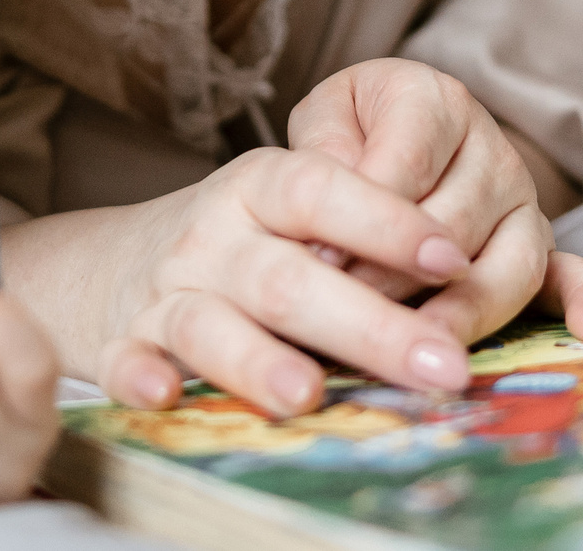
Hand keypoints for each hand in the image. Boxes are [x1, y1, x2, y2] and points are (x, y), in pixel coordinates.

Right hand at [90, 145, 488, 418]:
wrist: (121, 262)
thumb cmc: (243, 240)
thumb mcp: (295, 208)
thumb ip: (365, 225)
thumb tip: (462, 272)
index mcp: (261, 188)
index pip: (322, 189)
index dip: (385, 222)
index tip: (452, 257)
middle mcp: (213, 236)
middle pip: (287, 277)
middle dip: (367, 326)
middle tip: (440, 369)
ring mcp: (167, 291)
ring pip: (209, 324)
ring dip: (257, 359)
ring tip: (310, 395)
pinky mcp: (123, 342)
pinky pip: (123, 359)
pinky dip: (138, 375)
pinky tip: (163, 393)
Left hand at [290, 60, 582, 347]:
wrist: (400, 129)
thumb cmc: (356, 129)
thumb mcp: (327, 119)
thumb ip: (324, 151)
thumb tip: (323, 213)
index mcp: (434, 101)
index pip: (406, 163)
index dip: (364, 218)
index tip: (319, 265)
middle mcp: (492, 149)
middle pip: (454, 222)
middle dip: (399, 276)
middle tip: (352, 320)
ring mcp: (523, 201)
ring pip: (507, 260)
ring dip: (464, 310)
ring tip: (427, 349)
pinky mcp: (540, 246)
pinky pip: (572, 272)